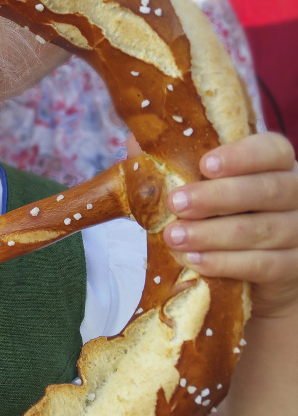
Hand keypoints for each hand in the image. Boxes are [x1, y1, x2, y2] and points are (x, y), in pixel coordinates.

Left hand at [161, 133, 297, 318]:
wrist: (251, 274)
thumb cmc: (218, 216)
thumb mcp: (196, 186)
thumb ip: (171, 162)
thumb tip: (134, 141)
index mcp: (274, 165)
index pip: (272, 150)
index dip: (242, 155)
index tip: (206, 164)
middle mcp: (295, 194)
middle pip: (268, 189)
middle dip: (218, 197)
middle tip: (177, 203)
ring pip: (263, 230)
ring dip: (214, 234)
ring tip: (175, 237)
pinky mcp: (293, 267)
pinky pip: (266, 264)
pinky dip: (228, 263)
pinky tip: (197, 261)